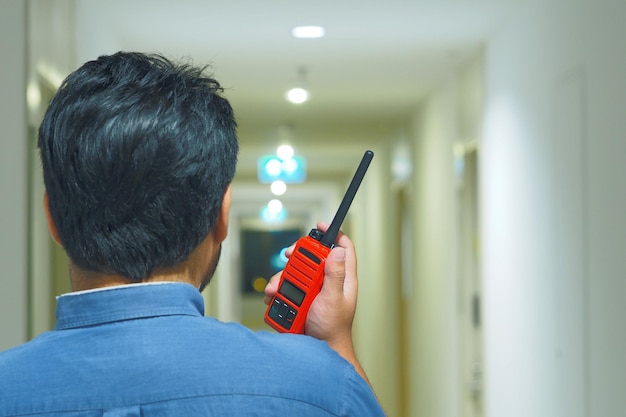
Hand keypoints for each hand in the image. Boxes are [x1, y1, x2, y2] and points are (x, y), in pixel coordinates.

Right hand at [264, 223, 364, 377]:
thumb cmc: (332, 329)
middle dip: (297, 255)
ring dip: (282, 277)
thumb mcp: (333, 299)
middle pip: (313, 257)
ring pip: (295, 272)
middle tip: (287, 255)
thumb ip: (335, 275)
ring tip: (276, 289)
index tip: (319, 227)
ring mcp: (313, 291)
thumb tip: (337, 250)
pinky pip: (286, 288)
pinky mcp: (300, 300)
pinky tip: (273, 296)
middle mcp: (328, 282)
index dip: (334, 234)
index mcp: (342, 279)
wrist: (319, 350)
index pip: (343, 248)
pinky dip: (278, 290)